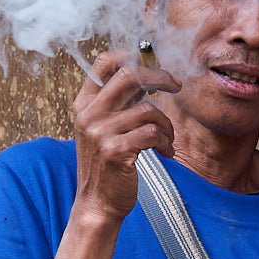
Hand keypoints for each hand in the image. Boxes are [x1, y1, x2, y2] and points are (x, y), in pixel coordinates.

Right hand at [73, 51, 180, 221]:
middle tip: (175, 85)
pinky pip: (153, 133)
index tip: (153, 66)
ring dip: (166, 125)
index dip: (131, 55)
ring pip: (148, 110)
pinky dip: (165, 142)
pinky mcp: (116, 151)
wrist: (97, 203)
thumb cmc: (105, 165)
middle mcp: (88, 114)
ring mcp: (100, 133)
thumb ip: (116, 104)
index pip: (103, 62)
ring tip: (167, 139)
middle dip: (158, 76)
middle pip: (128, 75)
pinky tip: (165, 152)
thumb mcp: (101, 129)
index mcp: (83, 104)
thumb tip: (146, 79)